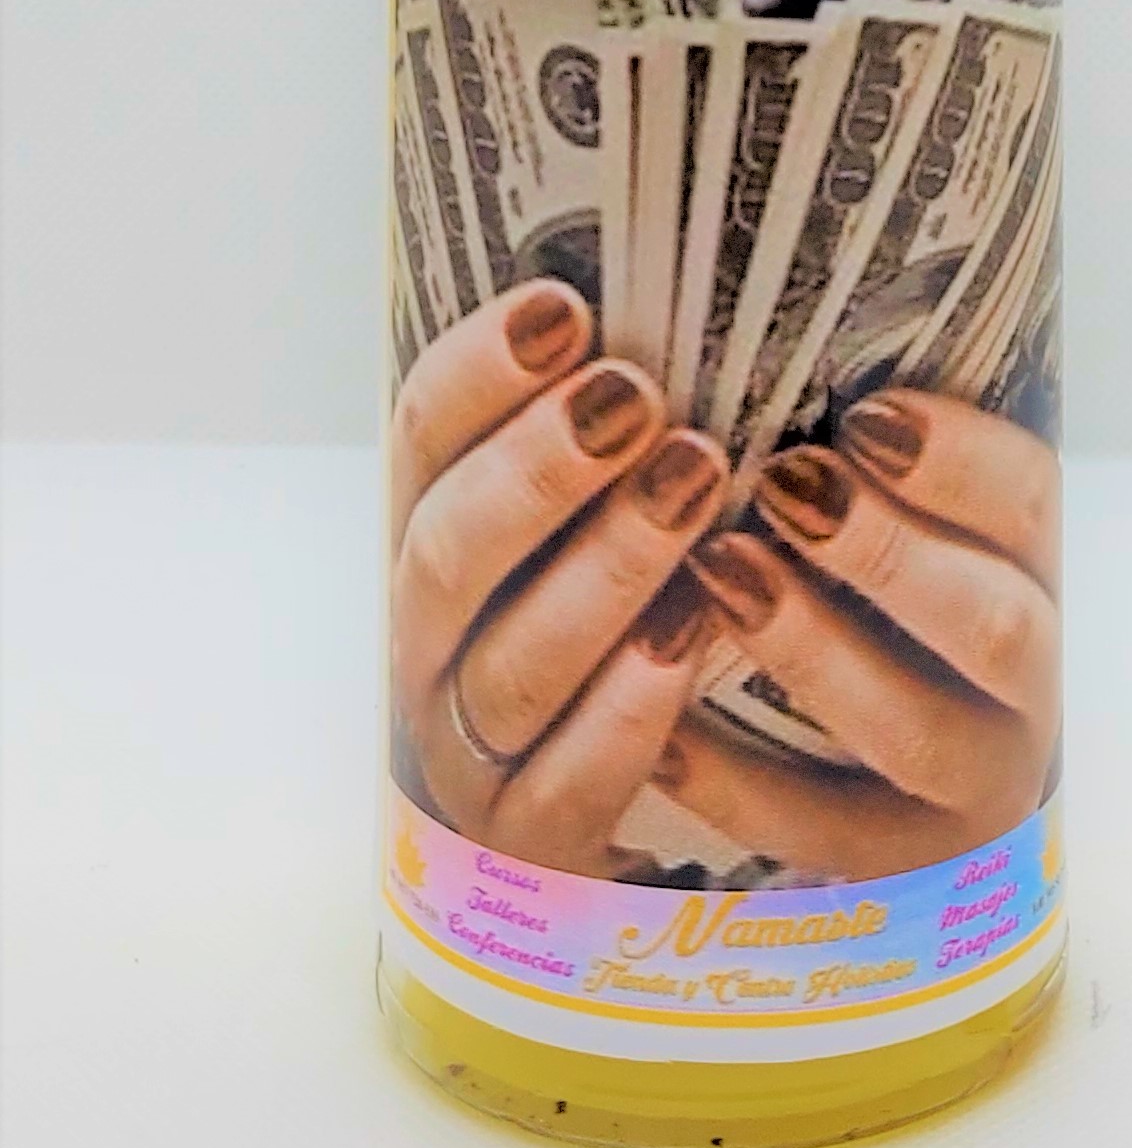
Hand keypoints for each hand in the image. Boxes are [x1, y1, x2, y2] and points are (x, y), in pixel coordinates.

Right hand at [390, 280, 726, 876]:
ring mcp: (473, 753)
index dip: (480, 369)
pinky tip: (688, 638)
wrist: (594, 820)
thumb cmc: (611, 628)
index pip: (421, 440)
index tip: (565, 307)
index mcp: (434, 540)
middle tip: (633, 397)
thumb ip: (605, 437)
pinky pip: (568, 786)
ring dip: (603, 568)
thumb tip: (683, 299)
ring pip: (512, 666)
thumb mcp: (587, 524)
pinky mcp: (535, 847)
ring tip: (693, 486)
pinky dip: (624, 713)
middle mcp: (432, 645)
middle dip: (539, 468)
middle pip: (449, 552)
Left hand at [662, 392, 1060, 880]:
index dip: (959, 457)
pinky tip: (658, 731)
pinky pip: (821, 836)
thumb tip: (757, 326)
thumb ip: (852, 453)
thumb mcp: (890, 520)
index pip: (1031, 502)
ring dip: (815, 650)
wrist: (889, 795)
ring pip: (914, 731)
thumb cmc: (859, 605)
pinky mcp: (899, 875)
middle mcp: (1019, 683)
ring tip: (720, 580)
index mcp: (1025, 572)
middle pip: (994, 621)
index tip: (864, 414)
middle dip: (888, 551)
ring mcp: (969, 786)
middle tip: (784, 487)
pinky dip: (736, 782)